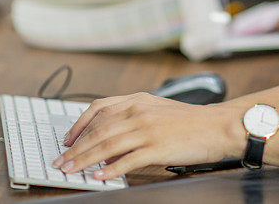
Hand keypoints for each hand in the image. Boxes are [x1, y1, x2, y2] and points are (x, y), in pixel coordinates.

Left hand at [53, 93, 245, 179]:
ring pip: (107, 145)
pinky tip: (99, 178)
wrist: (217, 125)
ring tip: (72, 171)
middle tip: (61, 162)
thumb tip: (108, 139)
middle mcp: (139, 111)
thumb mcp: (158, 109)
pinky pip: (127, 160)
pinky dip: (110, 170)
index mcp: (138, 100)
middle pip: (98, 131)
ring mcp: (147, 129)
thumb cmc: (190, 121)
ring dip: (85, 160)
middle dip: (76, 148)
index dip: (79, 125)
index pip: (99, 109)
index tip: (68, 140)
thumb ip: (133, 117)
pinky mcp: (157, 147)